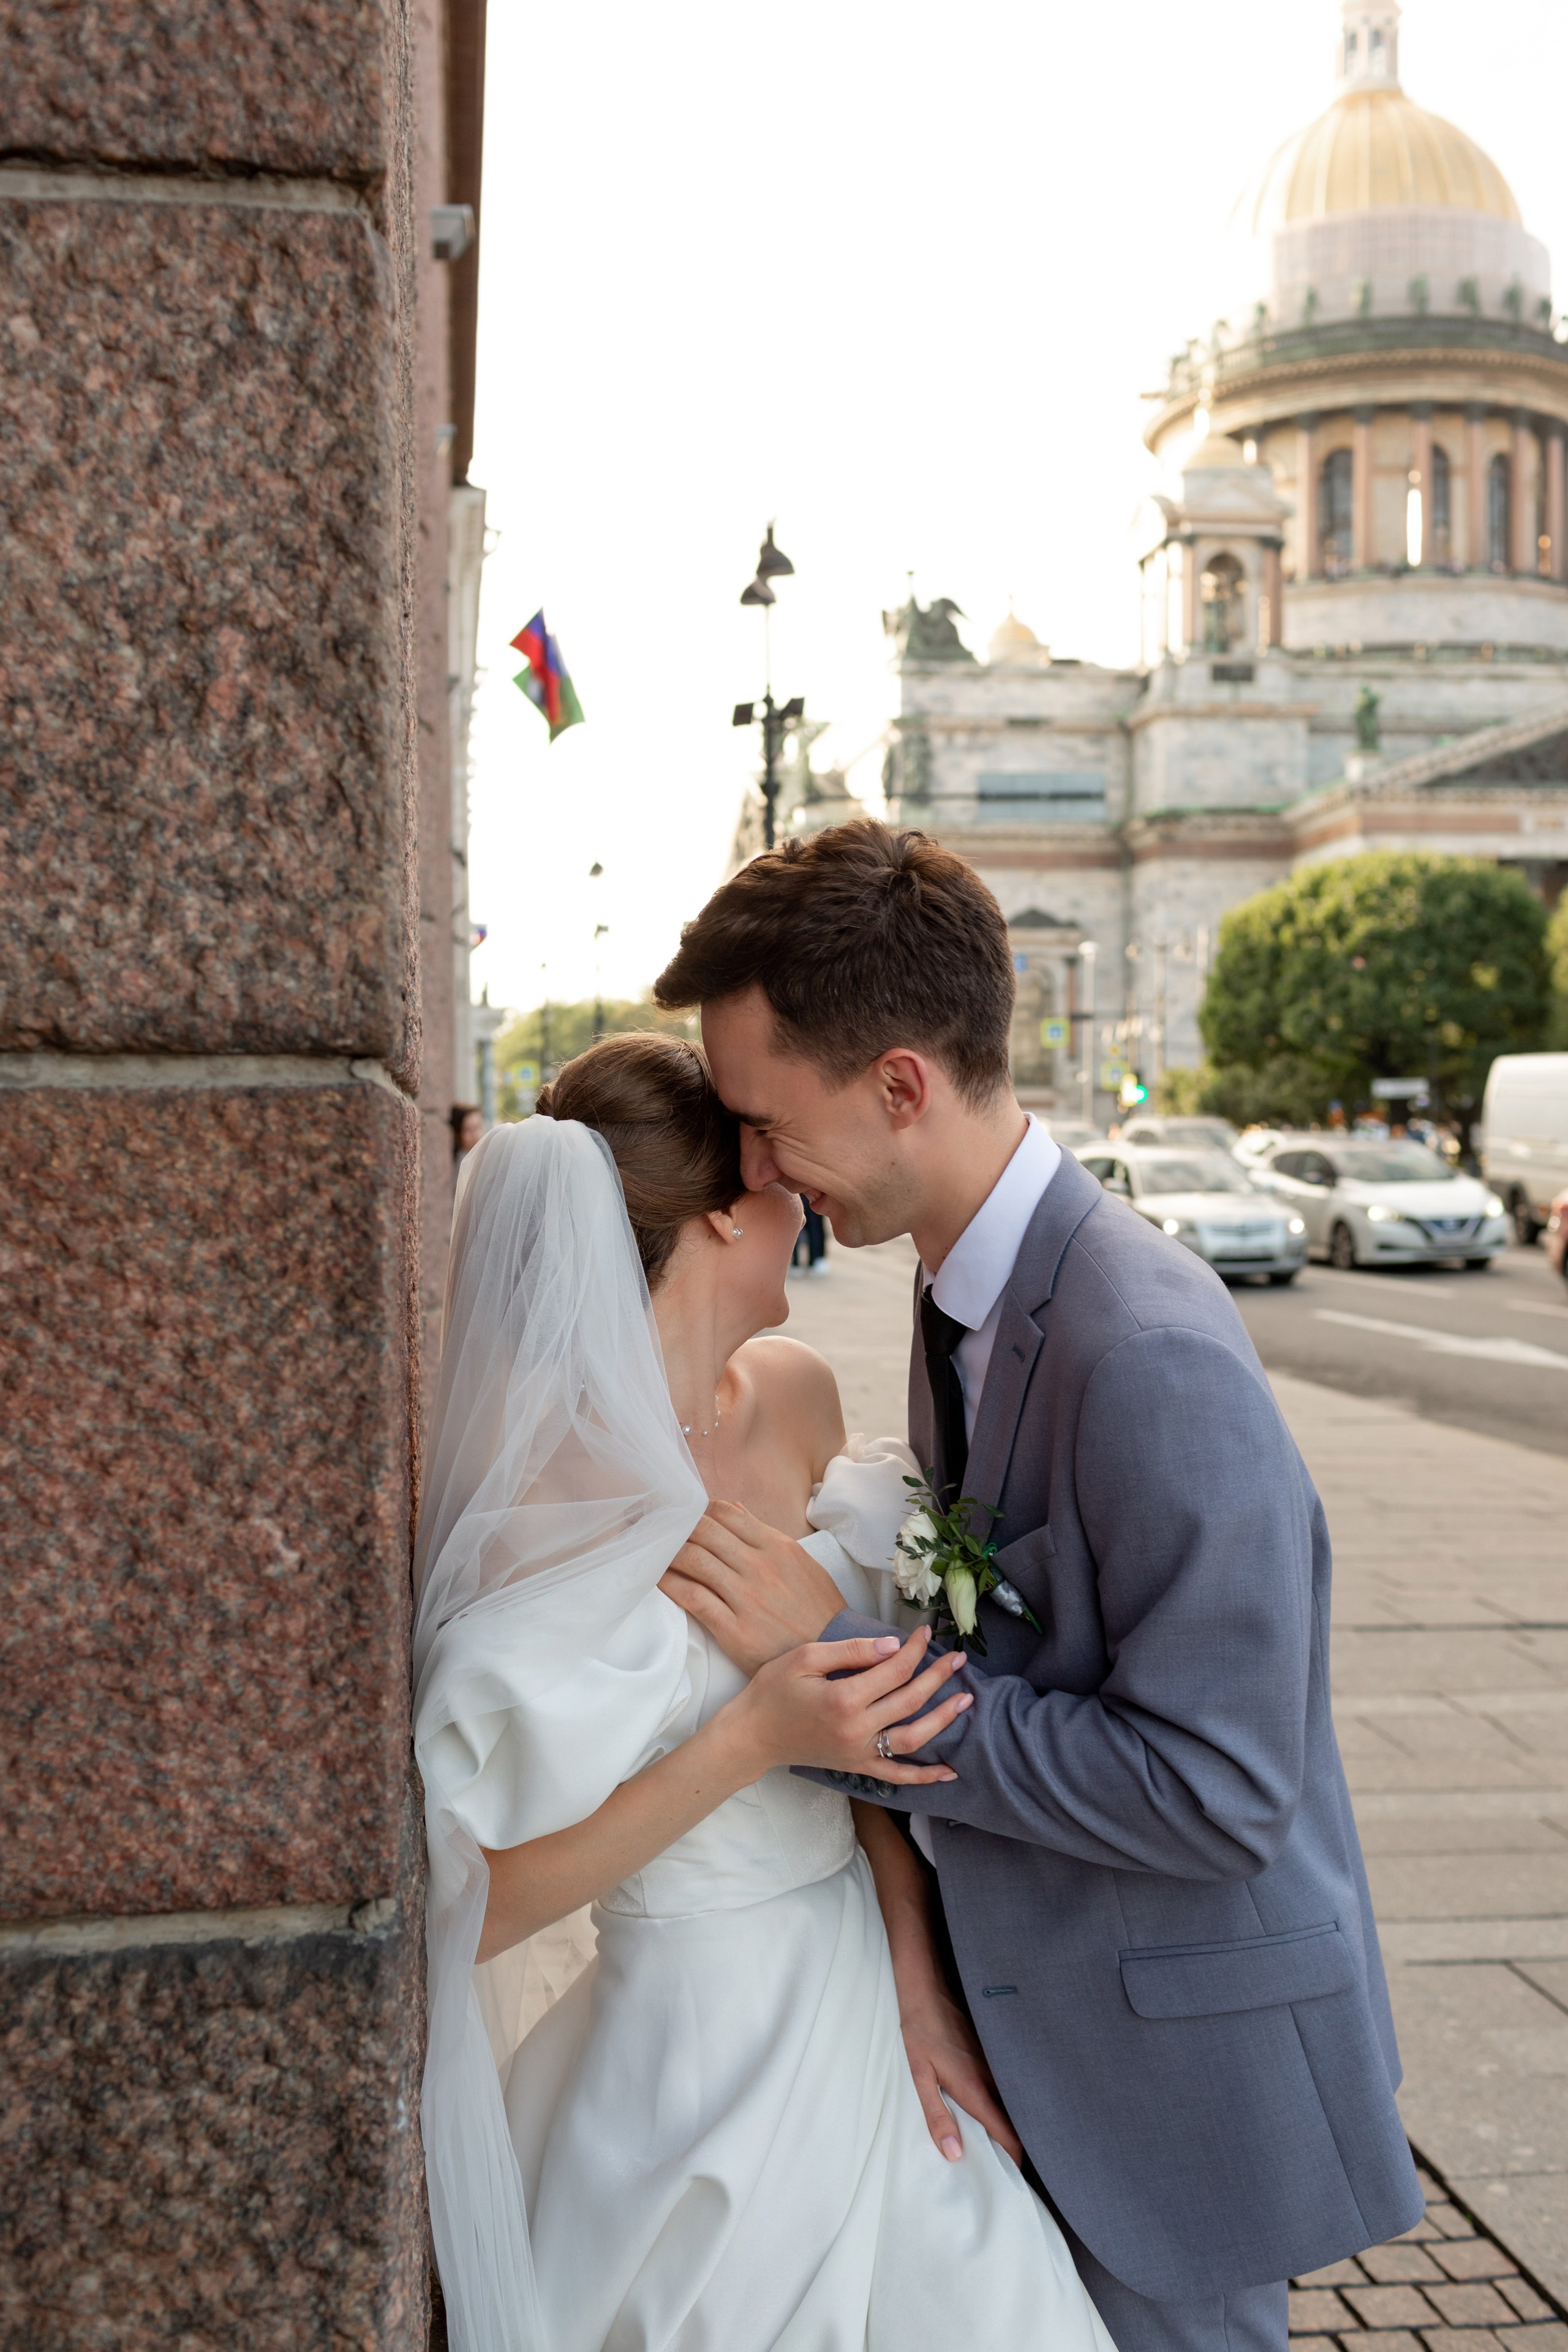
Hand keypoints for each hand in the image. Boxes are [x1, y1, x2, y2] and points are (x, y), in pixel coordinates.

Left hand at [661, 1499, 847, 1671]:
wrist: (834, 1654)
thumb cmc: (818, 1609)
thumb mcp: (802, 1564)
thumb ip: (766, 1536)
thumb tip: (736, 1509)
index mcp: (777, 1547)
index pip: (726, 1513)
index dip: (699, 1511)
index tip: (685, 1516)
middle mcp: (759, 1566)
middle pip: (704, 1532)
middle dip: (677, 1528)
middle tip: (661, 1532)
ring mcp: (746, 1597)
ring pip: (693, 1561)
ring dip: (667, 1554)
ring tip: (653, 1553)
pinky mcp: (734, 1629)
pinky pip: (692, 1598)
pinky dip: (669, 1585)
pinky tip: (658, 1580)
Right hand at [722, 1626, 970, 1783]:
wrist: (753, 1735)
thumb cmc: (773, 1691)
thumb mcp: (806, 1658)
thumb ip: (851, 1651)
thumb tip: (893, 1646)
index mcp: (845, 1698)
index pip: (894, 1670)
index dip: (915, 1649)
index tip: (927, 1632)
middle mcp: (857, 1729)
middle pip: (910, 1699)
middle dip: (938, 1676)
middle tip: (959, 1659)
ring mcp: (859, 1753)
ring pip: (913, 1738)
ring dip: (943, 1720)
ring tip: (966, 1701)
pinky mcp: (857, 1767)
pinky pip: (897, 1776)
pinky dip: (925, 1776)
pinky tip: (950, 1772)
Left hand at [898, 1981, 1023, 2166]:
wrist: (928, 1989)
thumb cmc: (919, 2033)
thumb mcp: (920, 2077)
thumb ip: (937, 2116)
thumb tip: (954, 2154)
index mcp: (976, 2089)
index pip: (1009, 2134)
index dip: (1013, 2160)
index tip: (1011, 2177)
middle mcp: (994, 2077)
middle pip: (1018, 2121)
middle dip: (1017, 2144)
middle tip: (1007, 2164)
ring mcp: (997, 2062)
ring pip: (1015, 2101)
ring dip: (1014, 2122)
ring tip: (1001, 2141)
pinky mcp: (995, 2050)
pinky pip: (1009, 2083)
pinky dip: (1009, 2101)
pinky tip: (996, 2107)